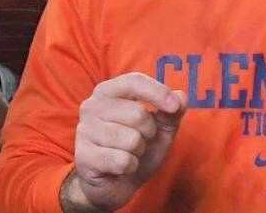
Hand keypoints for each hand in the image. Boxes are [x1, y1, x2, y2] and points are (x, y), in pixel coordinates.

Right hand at [64, 73, 187, 211]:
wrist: (114, 184)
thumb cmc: (135, 150)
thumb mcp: (159, 130)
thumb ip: (171, 113)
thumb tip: (182, 96)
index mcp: (108, 92)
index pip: (133, 81)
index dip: (157, 92)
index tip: (175, 106)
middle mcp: (91, 106)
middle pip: (137, 113)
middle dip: (149, 133)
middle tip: (140, 141)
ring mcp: (85, 130)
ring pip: (131, 139)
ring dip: (139, 152)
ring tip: (128, 153)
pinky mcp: (84, 156)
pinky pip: (122, 161)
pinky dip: (130, 167)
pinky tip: (120, 168)